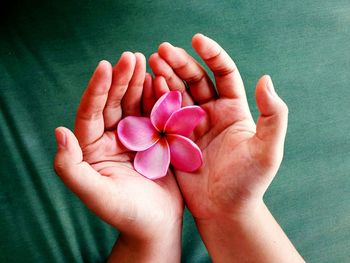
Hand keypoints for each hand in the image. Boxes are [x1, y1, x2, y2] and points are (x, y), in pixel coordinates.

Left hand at [54, 53, 182, 261]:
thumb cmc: (125, 214)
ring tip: (145, 61)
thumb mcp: (95, 194)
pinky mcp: (155, 139)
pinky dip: (158, 97)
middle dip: (121, 79)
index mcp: (92, 148)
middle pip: (114, 103)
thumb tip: (59, 131)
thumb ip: (71, 167)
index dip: (97, 89)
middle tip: (131, 56)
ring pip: (135, 104)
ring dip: (139, 82)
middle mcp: (112, 138)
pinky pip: (155, 114)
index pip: (91, 113)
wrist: (156, 225)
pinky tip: (161, 81)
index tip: (105, 66)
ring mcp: (135, 137)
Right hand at [150, 34, 303, 261]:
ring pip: (176, 93)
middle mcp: (211, 113)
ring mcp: (190, 125)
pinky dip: (154, 99)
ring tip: (151, 62)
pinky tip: (146, 86)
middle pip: (195, 79)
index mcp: (233, 110)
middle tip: (162, 50)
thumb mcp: (267, 150)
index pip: (223, 73)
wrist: (224, 211)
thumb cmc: (248, 183)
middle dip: (180, 62)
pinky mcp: (173, 139)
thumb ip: (273, 115)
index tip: (197, 40)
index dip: (212, 54)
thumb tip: (266, 79)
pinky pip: (162, 115)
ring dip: (164, 76)